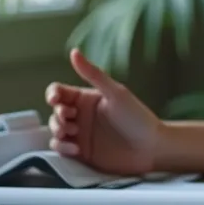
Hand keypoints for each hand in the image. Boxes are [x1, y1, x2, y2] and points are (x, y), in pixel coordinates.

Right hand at [45, 49, 164, 174]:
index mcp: (87, 98)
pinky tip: (75, 148)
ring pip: (55, 130)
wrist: (151, 148)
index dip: (52, 94)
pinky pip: (61, 149)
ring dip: (57, 130)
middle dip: (58, 115)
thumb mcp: (115, 93)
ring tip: (72, 132)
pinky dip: (62, 148)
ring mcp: (80, 134)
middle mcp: (81, 115)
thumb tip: (74, 52)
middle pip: (55, 111)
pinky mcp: (81, 152)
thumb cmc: (137, 118)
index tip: (55, 100)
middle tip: (69, 118)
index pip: (59, 92)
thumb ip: (93, 74)